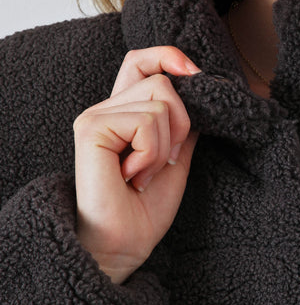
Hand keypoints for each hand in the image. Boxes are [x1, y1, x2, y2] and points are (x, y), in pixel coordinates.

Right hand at [74, 47, 198, 283]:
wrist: (123, 247)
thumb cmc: (143, 210)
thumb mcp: (175, 159)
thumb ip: (183, 126)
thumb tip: (202, 96)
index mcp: (122, 112)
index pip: (141, 61)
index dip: (170, 57)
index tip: (197, 75)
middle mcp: (105, 109)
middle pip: (161, 80)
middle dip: (181, 122)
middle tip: (165, 161)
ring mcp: (95, 117)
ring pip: (160, 101)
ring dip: (165, 146)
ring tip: (144, 174)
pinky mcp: (92, 129)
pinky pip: (146, 121)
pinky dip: (152, 153)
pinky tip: (133, 176)